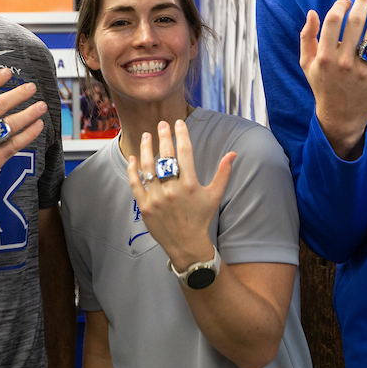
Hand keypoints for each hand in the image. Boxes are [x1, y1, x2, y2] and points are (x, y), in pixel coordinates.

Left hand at [127, 119, 234, 270]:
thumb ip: (223, 173)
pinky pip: (136, 184)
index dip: (181, 135)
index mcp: (190, 184)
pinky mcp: (144, 206)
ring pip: (148, 167)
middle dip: (164, 136)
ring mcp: (156, 198)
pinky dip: (133, 170)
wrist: (187, 244)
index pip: (185, 152)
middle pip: (165, 156)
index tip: (178, 123)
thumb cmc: (201, 217)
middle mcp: (172, 189)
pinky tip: (134, 158)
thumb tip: (233, 153)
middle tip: (162, 123)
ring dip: (146, 149)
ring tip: (146, 136)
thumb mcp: (214, 195)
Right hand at [300, 0, 366, 159]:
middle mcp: (343, 62)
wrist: (340, 118)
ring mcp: (362, 71)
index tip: (348, 1)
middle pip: (356, 23)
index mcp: (324, 57)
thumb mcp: (306, 64)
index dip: (341, 5)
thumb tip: (311, 12)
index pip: (333, 20)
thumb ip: (307, 37)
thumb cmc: (323, 86)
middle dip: (363, 1)